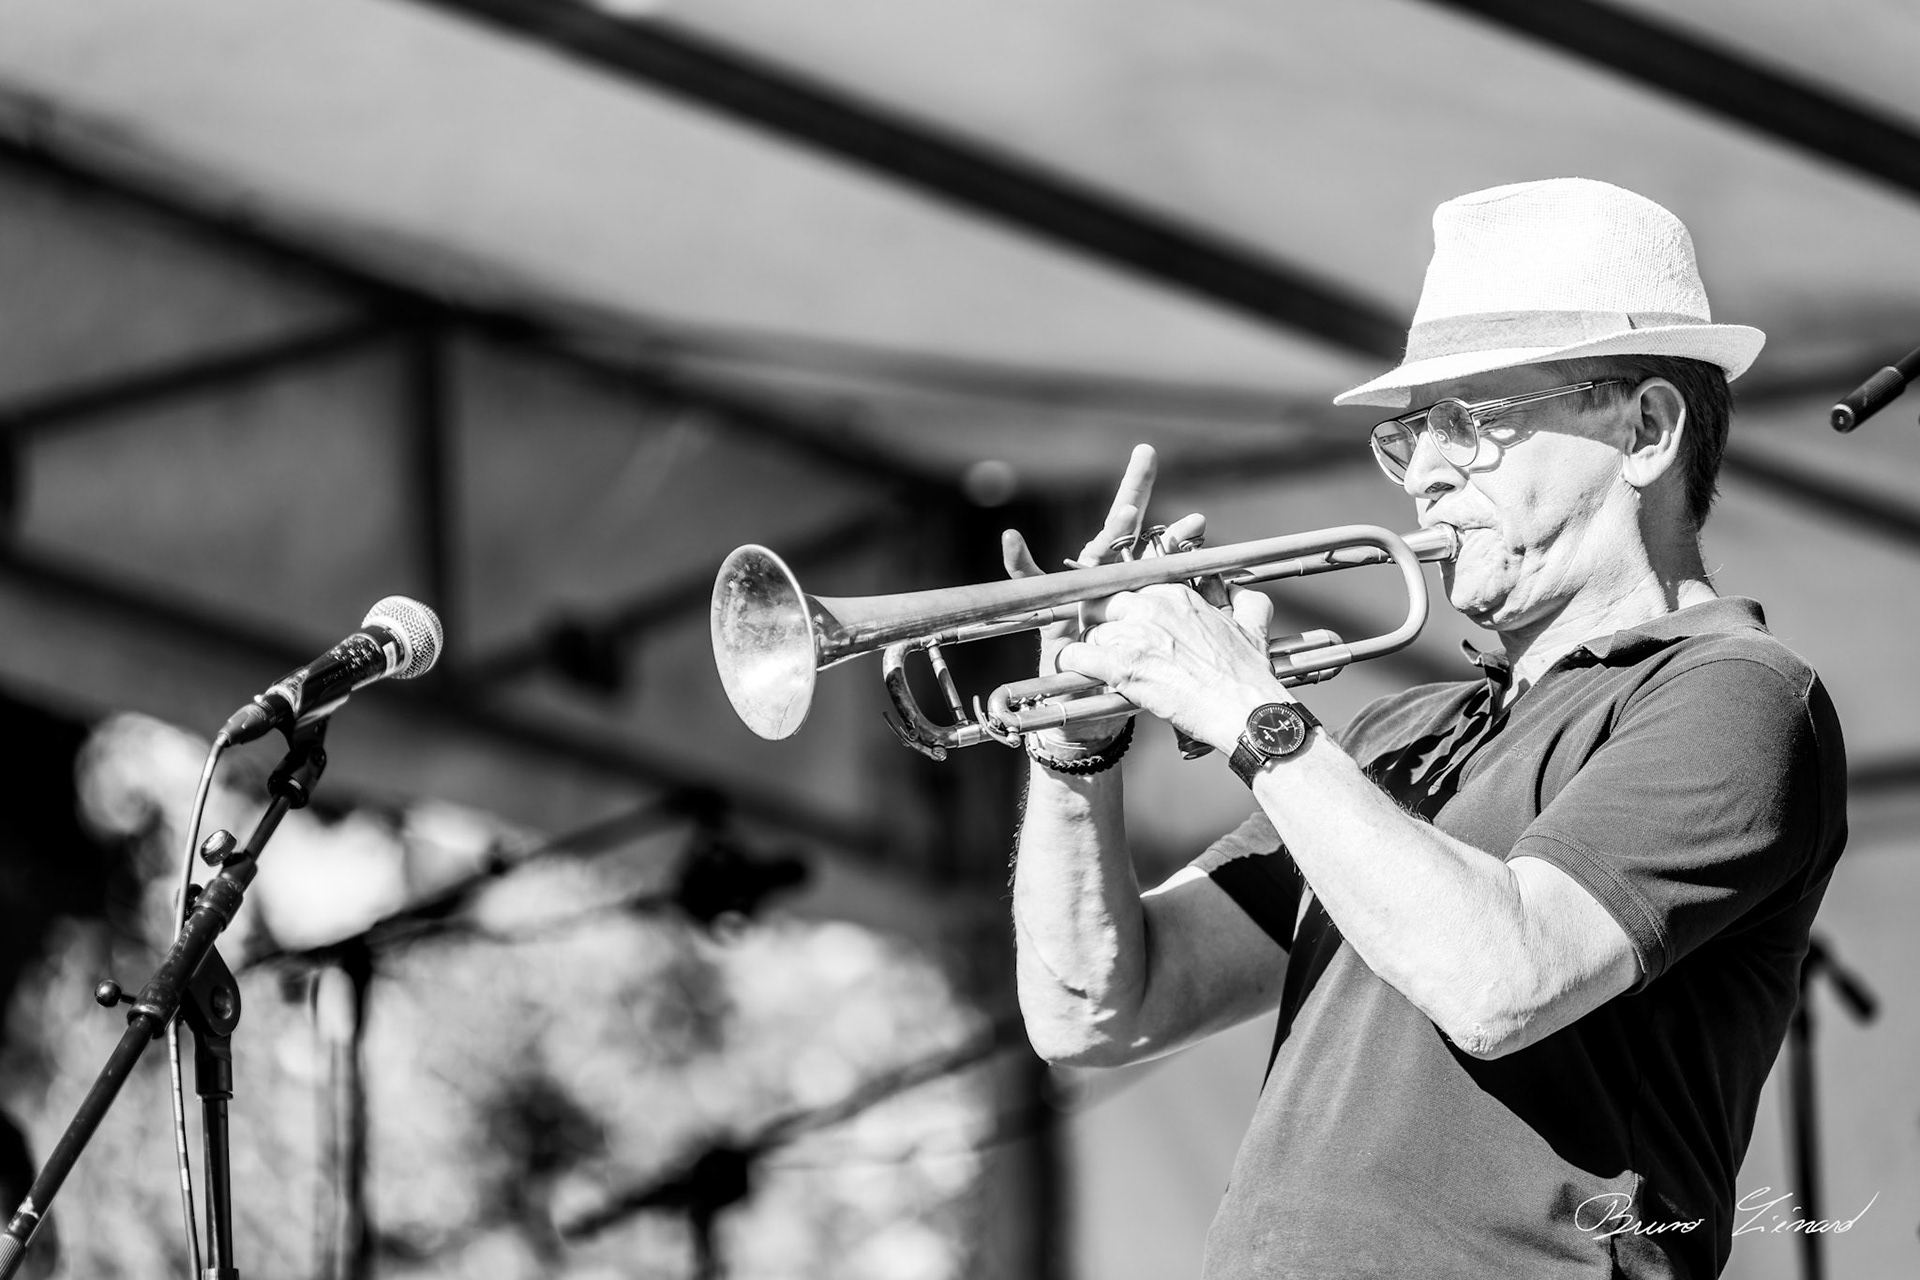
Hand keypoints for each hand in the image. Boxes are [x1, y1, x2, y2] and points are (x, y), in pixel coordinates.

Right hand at [1003, 444, 1200, 749]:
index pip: (1158, 552)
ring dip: (1107, 531)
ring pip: (1092, 554)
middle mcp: (1106, 582)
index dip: (1177, 536)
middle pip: (1123, 533)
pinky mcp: (1048, 609)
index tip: (1201, 521)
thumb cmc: (1125, 677)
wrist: (1090, 709)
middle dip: (1135, 493)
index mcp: (1135, 589)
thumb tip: (1237, 594)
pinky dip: (1017, 560)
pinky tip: (1011, 540)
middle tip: (1147, 455)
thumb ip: (1194, 618)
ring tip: (1124, 509)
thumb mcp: (1161, 650)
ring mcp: (1077, 592)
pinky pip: (1027, 581)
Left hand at [1057, 570, 1283, 755]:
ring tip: (1101, 667)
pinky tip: (1077, 673)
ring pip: (1090, 631)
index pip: (1130, 587)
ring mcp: (1135, 634)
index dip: (1123, 607)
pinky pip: (1076, 655)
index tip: (1122, 621)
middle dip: (1099, 623)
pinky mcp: (1121, 665)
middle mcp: (1152, 606)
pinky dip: (1072, 664)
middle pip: (1102, 603)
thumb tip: (1239, 589)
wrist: (1246, 710)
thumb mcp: (1252, 626)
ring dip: (1092, 649)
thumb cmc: (1249, 676)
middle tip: (1106, 644)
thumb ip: (1245, 600)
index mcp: (1176, 594)